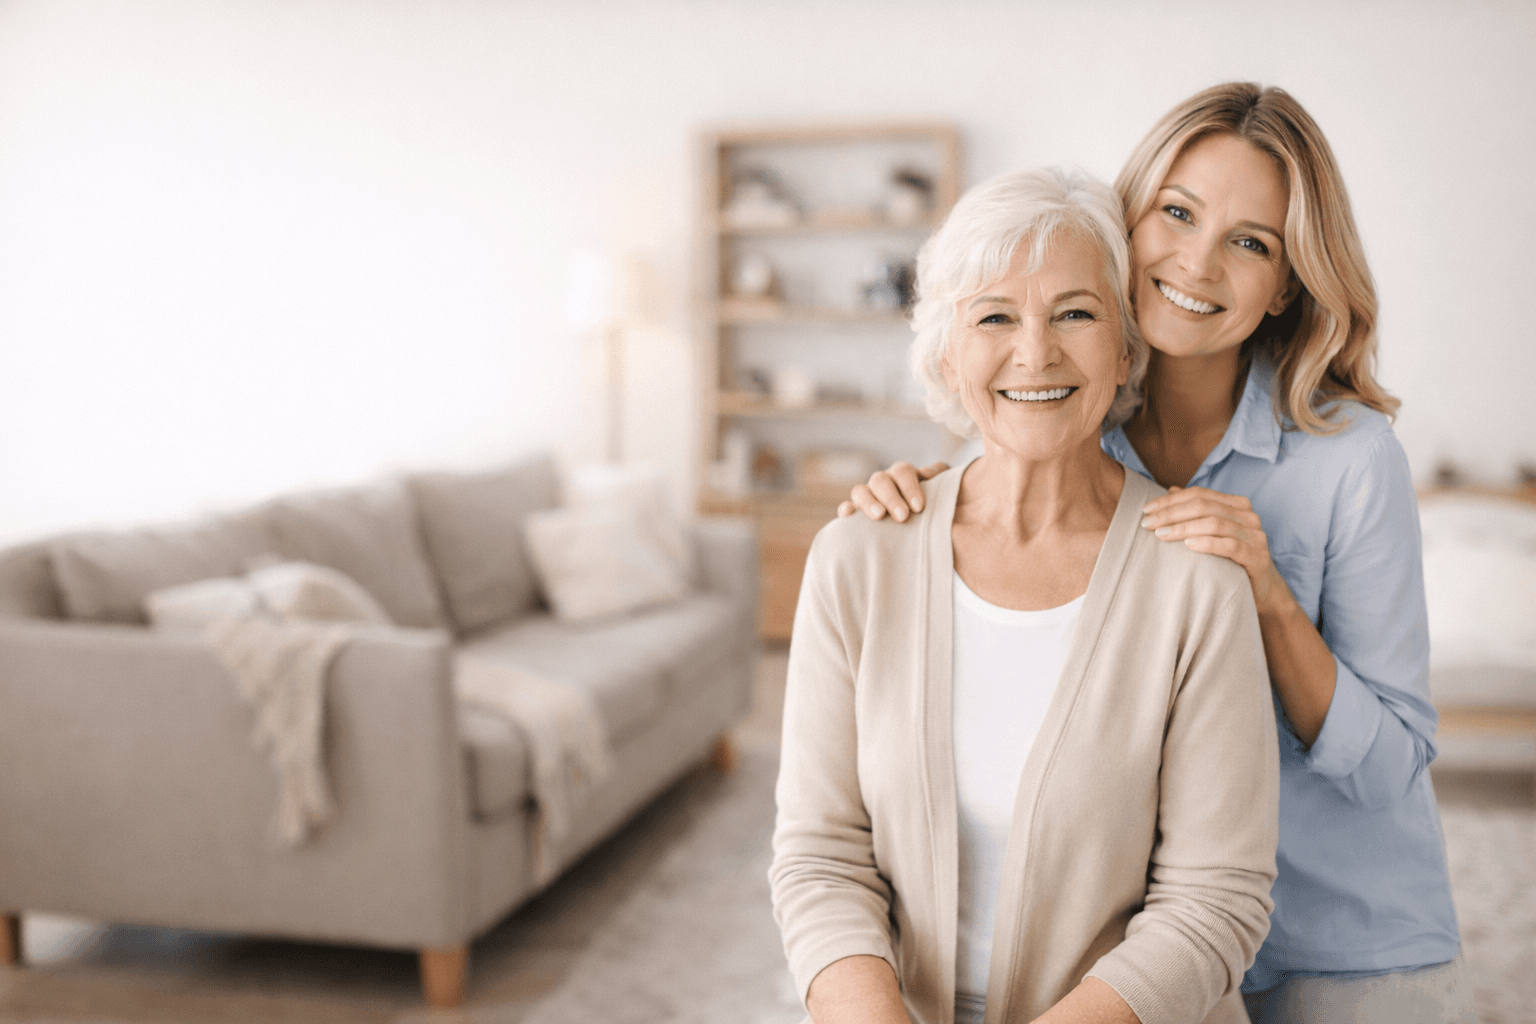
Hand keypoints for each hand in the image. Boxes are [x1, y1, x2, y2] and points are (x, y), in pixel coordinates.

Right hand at [836, 462, 948, 521]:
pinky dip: (846, 510)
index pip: (903, 471)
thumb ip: (940, 483)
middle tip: (902, 517)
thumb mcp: (939, 495)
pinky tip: (849, 516)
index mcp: (903, 475)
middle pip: (881, 480)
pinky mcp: (854, 513)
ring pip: (860, 491)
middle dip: (891, 497)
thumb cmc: (931, 511)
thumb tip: (934, 472)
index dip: (910, 487)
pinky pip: (846, 508)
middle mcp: (883, 482)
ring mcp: (866, 496)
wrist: (921, 529)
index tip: (919, 508)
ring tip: (879, 516)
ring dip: (868, 502)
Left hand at [1139, 486, 1287, 613]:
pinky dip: (1207, 543)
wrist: (1260, 589)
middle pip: (1204, 506)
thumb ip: (1195, 511)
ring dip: (1183, 528)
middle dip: (1171, 514)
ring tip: (1161, 535)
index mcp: (1236, 505)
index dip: (1170, 500)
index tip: (1146, 510)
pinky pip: (1230, 546)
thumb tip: (1170, 489)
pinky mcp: (1258, 557)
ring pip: (1215, 523)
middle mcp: (1248, 516)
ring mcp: (1255, 536)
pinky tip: (1188, 545)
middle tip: (1147, 524)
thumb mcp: (1212, 533)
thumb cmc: (1230, 558)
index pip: (1199, 494)